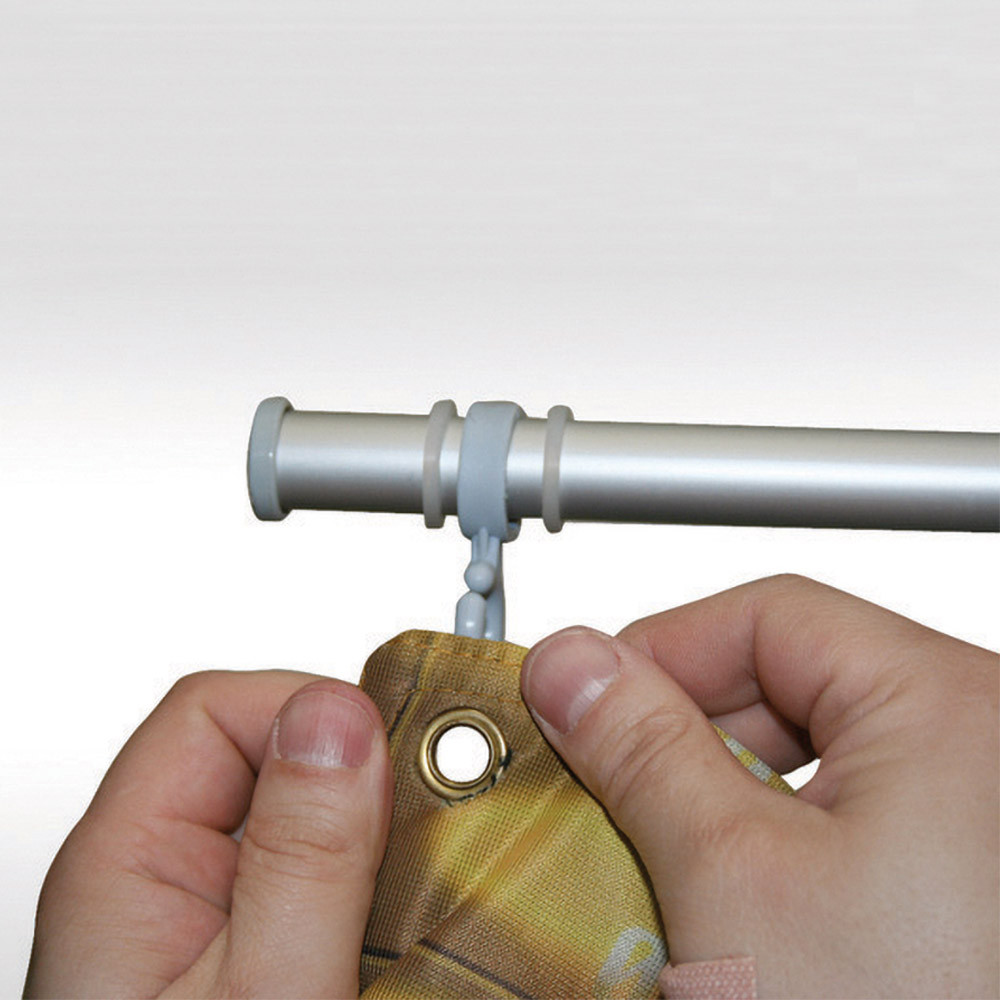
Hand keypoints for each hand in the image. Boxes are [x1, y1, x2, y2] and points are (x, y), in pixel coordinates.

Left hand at [25, 671, 392, 997]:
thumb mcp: (264, 997)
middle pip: (272, 757)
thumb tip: (338, 716)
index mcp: (124, 868)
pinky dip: (377, 891)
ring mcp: (207, 921)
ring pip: (310, 820)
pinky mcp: (249, 958)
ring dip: (380, 845)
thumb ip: (302, 855)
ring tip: (419, 897)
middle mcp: (160, 881)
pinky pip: (323, 882)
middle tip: (425, 835)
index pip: (213, 708)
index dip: (311, 712)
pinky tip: (402, 929)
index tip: (393, 760)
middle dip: (362, 784)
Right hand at [520, 574, 997, 998]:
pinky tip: (738, 911)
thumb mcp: (735, 883)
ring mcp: (976, 815)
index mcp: (952, 706)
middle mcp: (984, 746)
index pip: (765, 616)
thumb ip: (642, 750)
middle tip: (613, 796)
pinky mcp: (965, 879)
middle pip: (787, 682)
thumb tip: (574, 667)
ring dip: (722, 803)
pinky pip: (845, 820)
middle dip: (684, 739)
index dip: (658, 651)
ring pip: (810, 757)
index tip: (586, 704)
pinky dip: (775, 849)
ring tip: (673, 871)